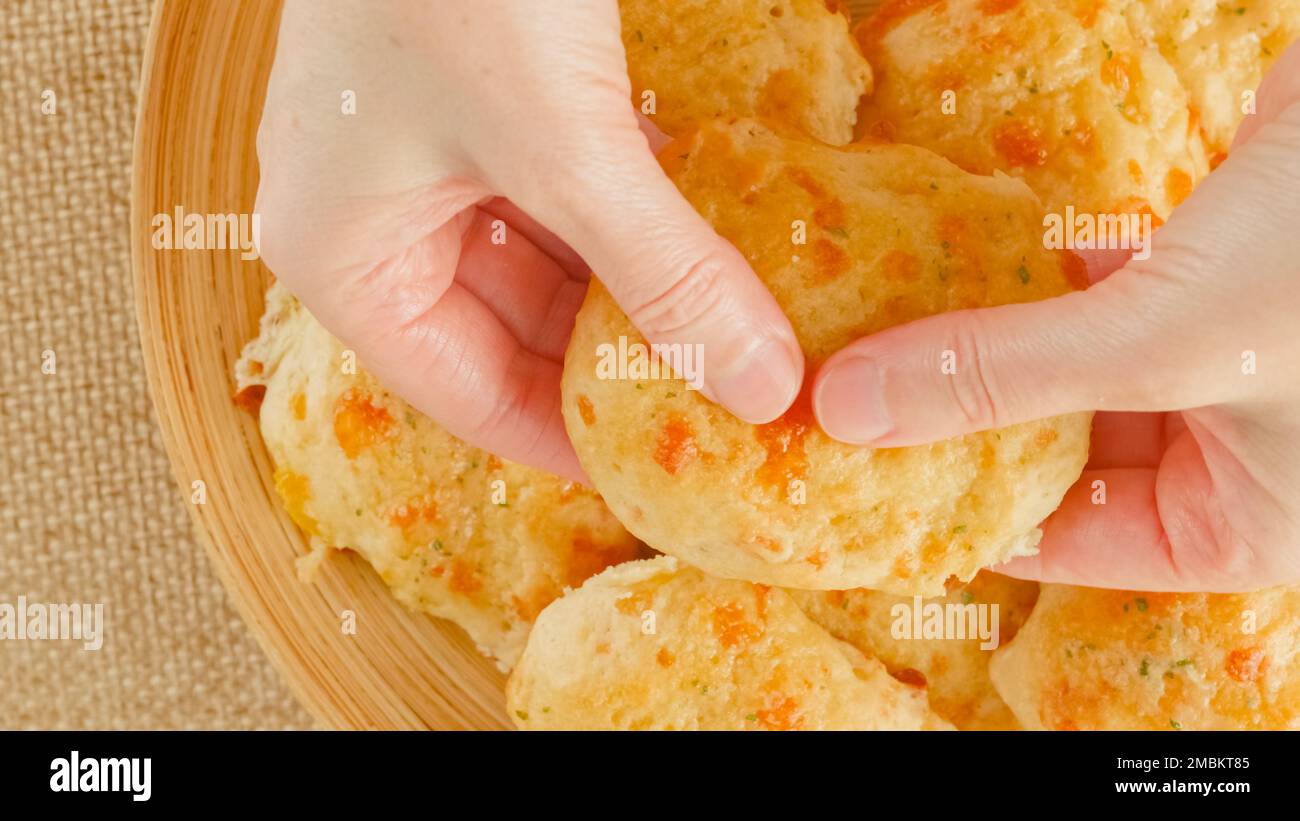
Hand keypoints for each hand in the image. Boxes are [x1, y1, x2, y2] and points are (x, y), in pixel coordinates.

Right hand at [255, 0, 802, 481]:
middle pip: (515, 337)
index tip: (679, 468)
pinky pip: (562, 194)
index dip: (579, 442)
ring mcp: (429, 160)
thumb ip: (664, 272)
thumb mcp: (564, 144)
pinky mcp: (484, 103)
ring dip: (635, 289)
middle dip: (621, 361)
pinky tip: (704, 233)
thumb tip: (759, 386)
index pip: (472, 401)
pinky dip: (629, 216)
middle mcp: (378, 223)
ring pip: (548, 266)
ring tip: (734, 330)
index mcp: (350, 262)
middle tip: (732, 400)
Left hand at [813, 42, 1299, 592]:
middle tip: (843, 400)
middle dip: (957, 420)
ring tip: (871, 337)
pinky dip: (1028, 283)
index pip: (1060, 539)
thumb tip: (846, 410)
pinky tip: (952, 263)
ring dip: (980, 345)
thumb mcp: (1159, 342)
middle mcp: (1219, 454)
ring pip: (1059, 372)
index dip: (954, 509)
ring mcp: (1204, 364)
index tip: (852, 478)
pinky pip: (1084, 302)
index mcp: (1235, 522)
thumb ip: (1002, 375)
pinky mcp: (1193, 280)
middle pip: (1050, 452)